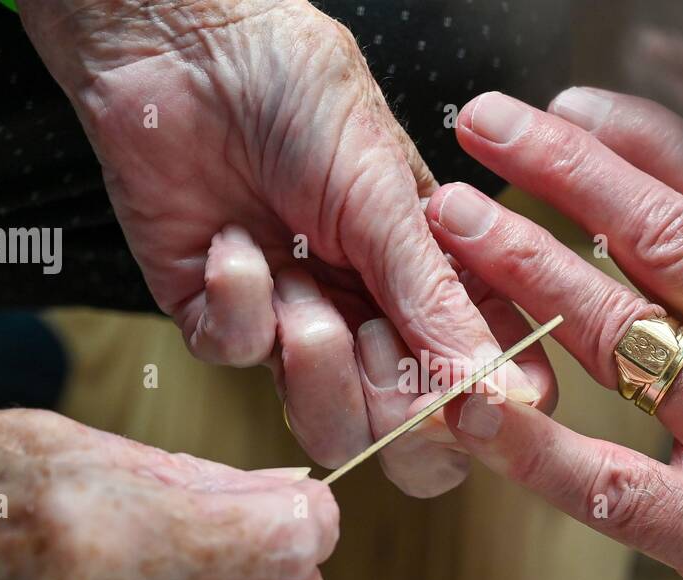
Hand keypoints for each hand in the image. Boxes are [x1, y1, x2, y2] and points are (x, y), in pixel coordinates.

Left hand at [19, 0, 549, 495]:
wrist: (187, 47)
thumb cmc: (300, 91)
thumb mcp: (386, 197)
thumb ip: (436, 298)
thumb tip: (495, 388)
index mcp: (431, 280)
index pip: (475, 379)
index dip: (481, 409)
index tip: (479, 408)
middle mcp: (369, 313)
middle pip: (401, 429)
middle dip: (391, 400)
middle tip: (376, 338)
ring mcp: (296, 322)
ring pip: (324, 419)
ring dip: (314, 355)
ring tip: (300, 277)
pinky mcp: (218, 314)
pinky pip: (238, 356)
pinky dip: (240, 302)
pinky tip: (234, 242)